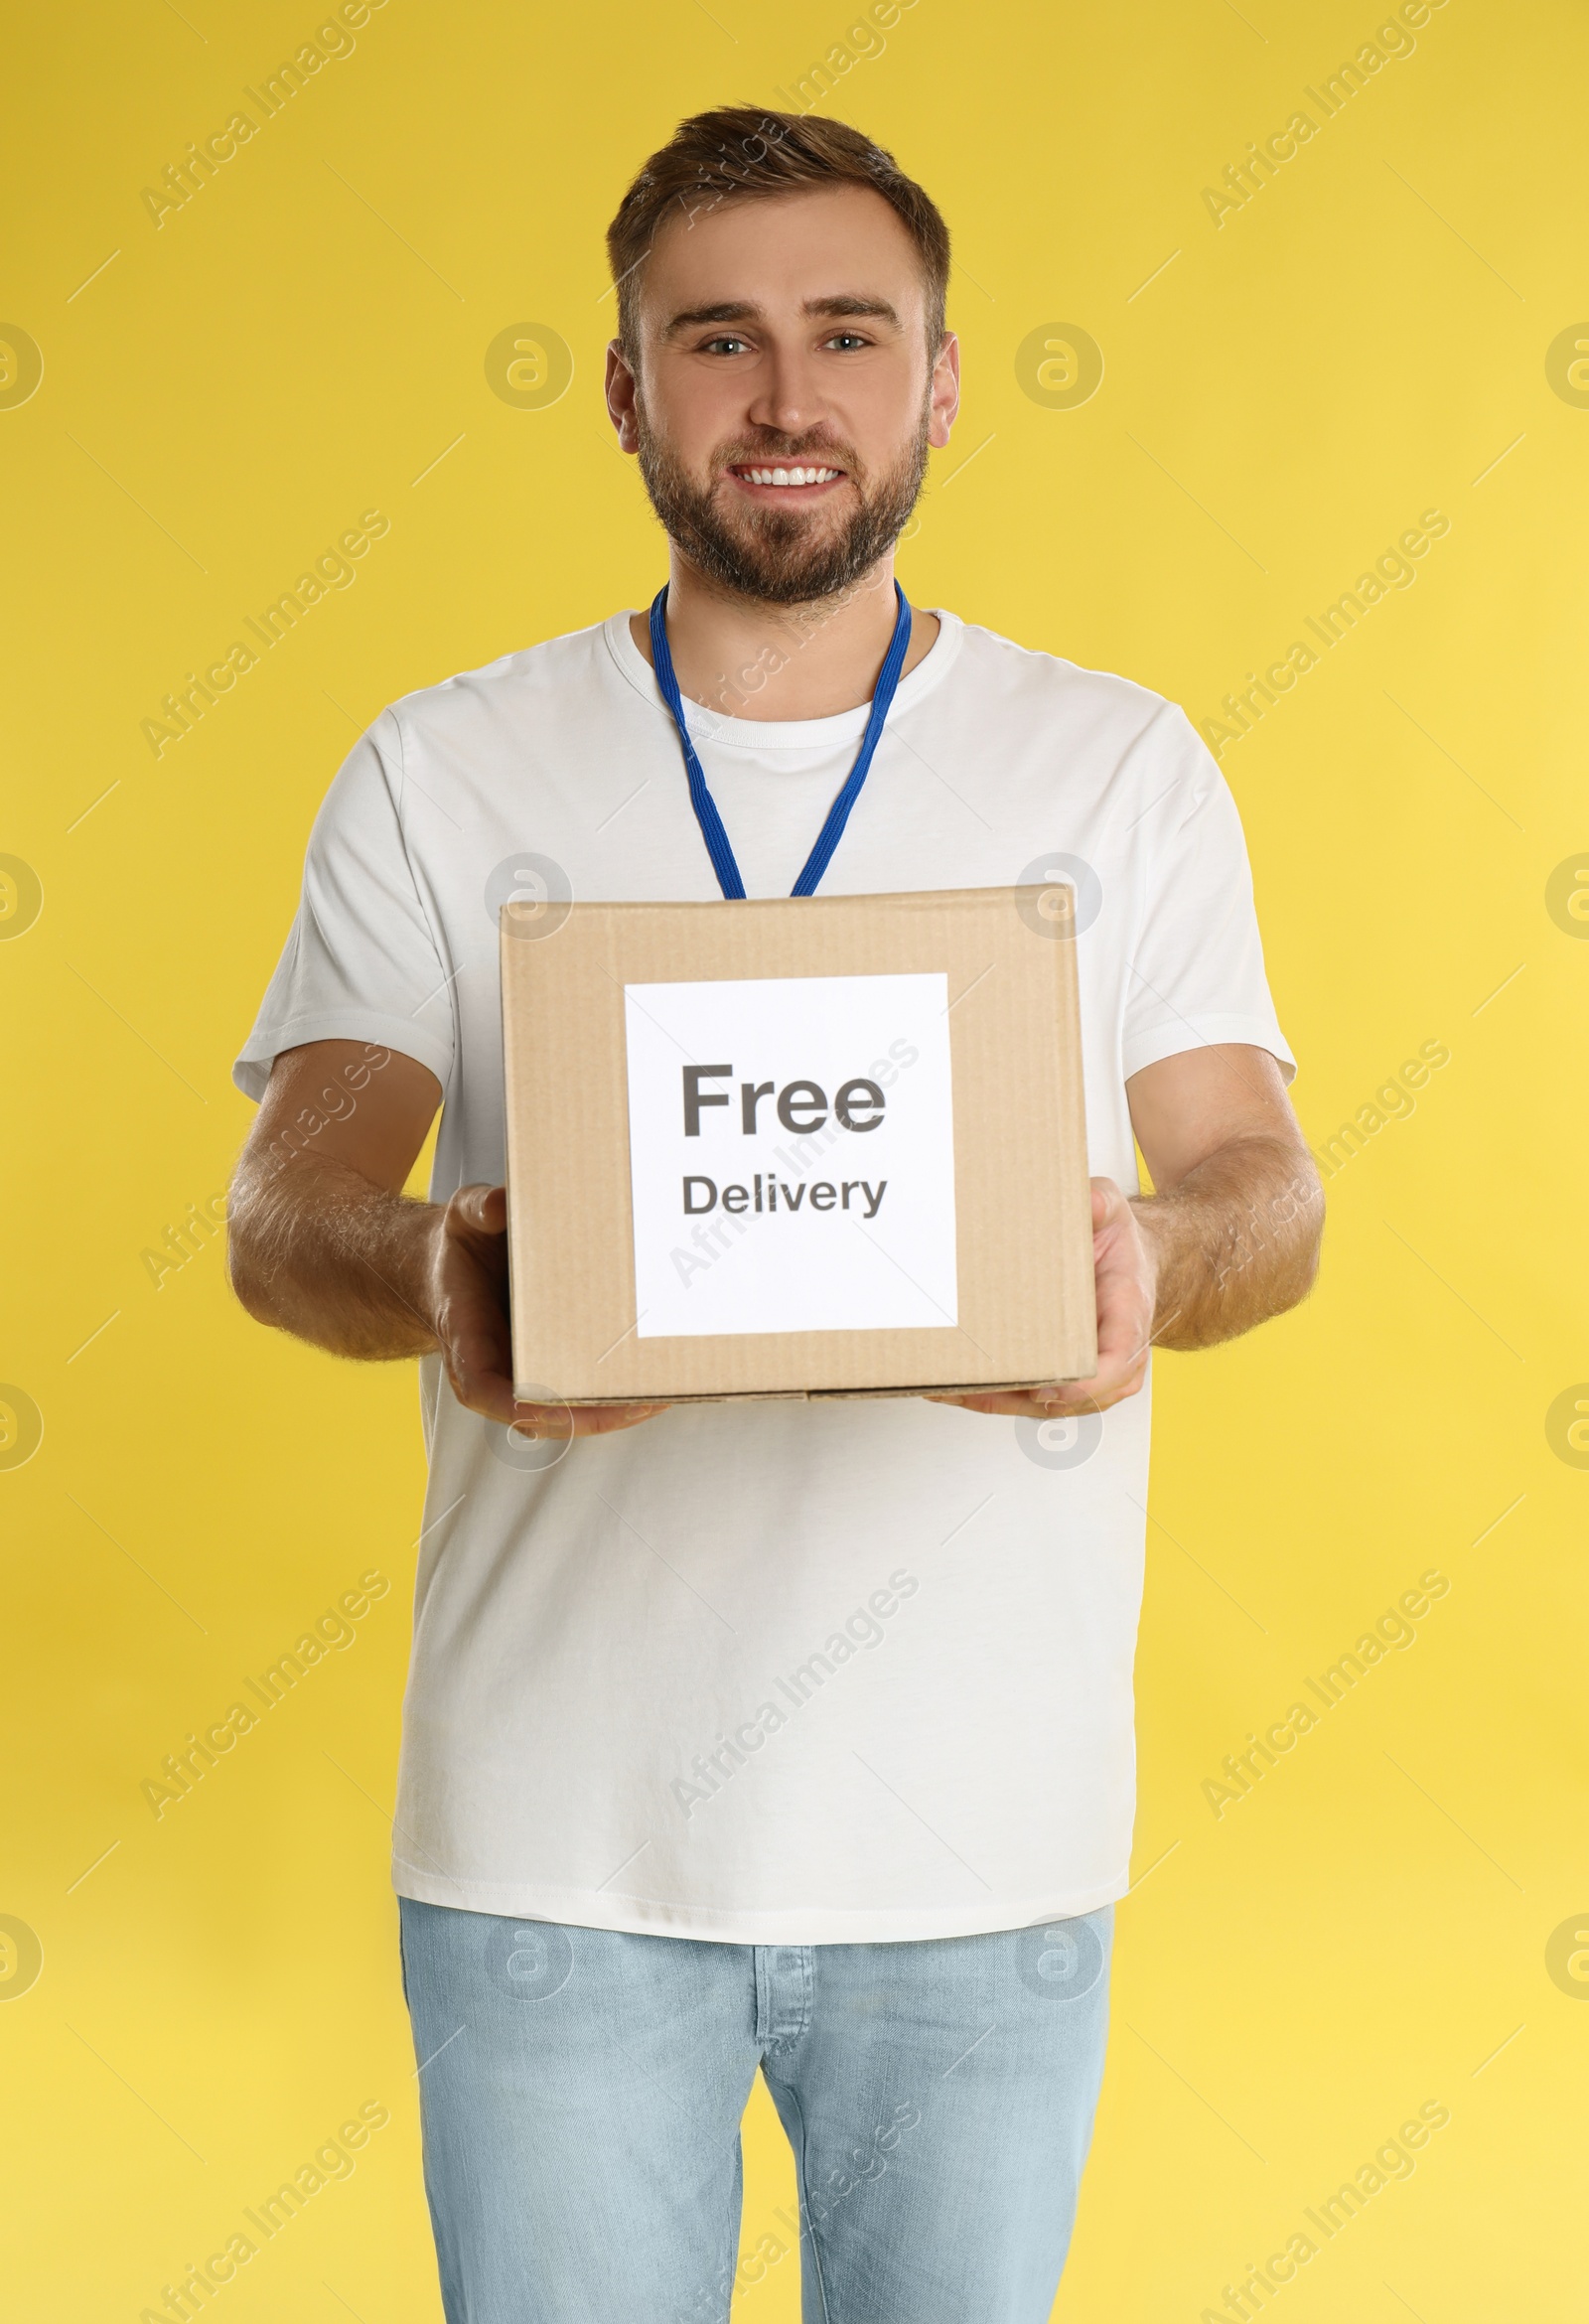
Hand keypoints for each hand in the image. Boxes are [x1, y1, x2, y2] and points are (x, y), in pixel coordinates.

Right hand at [427, 1184, 667, 1437]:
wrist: (450, 1269)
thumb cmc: (460, 1248)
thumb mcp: (463, 1219)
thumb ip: (478, 1208)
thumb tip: (499, 1206)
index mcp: (467, 1341)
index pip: (485, 1388)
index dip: (524, 1405)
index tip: (564, 1405)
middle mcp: (494, 1372)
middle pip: (540, 1416)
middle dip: (592, 1415)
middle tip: (641, 1400)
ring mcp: (521, 1377)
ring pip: (565, 1416)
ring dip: (613, 1412)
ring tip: (662, 1394)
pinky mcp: (545, 1369)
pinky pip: (577, 1396)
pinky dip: (613, 1397)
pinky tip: (651, 1382)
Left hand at [926, 1177, 1157, 1420]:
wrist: (1132, 1268)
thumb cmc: (1123, 1249)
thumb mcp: (1116, 1213)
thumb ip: (1102, 1204)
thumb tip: (1088, 1202)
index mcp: (1130, 1318)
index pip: (1116, 1361)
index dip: (1083, 1382)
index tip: (1047, 1385)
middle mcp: (1116, 1359)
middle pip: (1070, 1395)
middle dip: (1018, 1394)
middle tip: (970, 1384)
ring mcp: (1092, 1377)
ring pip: (1044, 1404)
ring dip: (996, 1399)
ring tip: (949, 1388)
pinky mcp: (1066, 1380)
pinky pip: (1031, 1398)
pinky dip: (994, 1396)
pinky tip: (956, 1388)